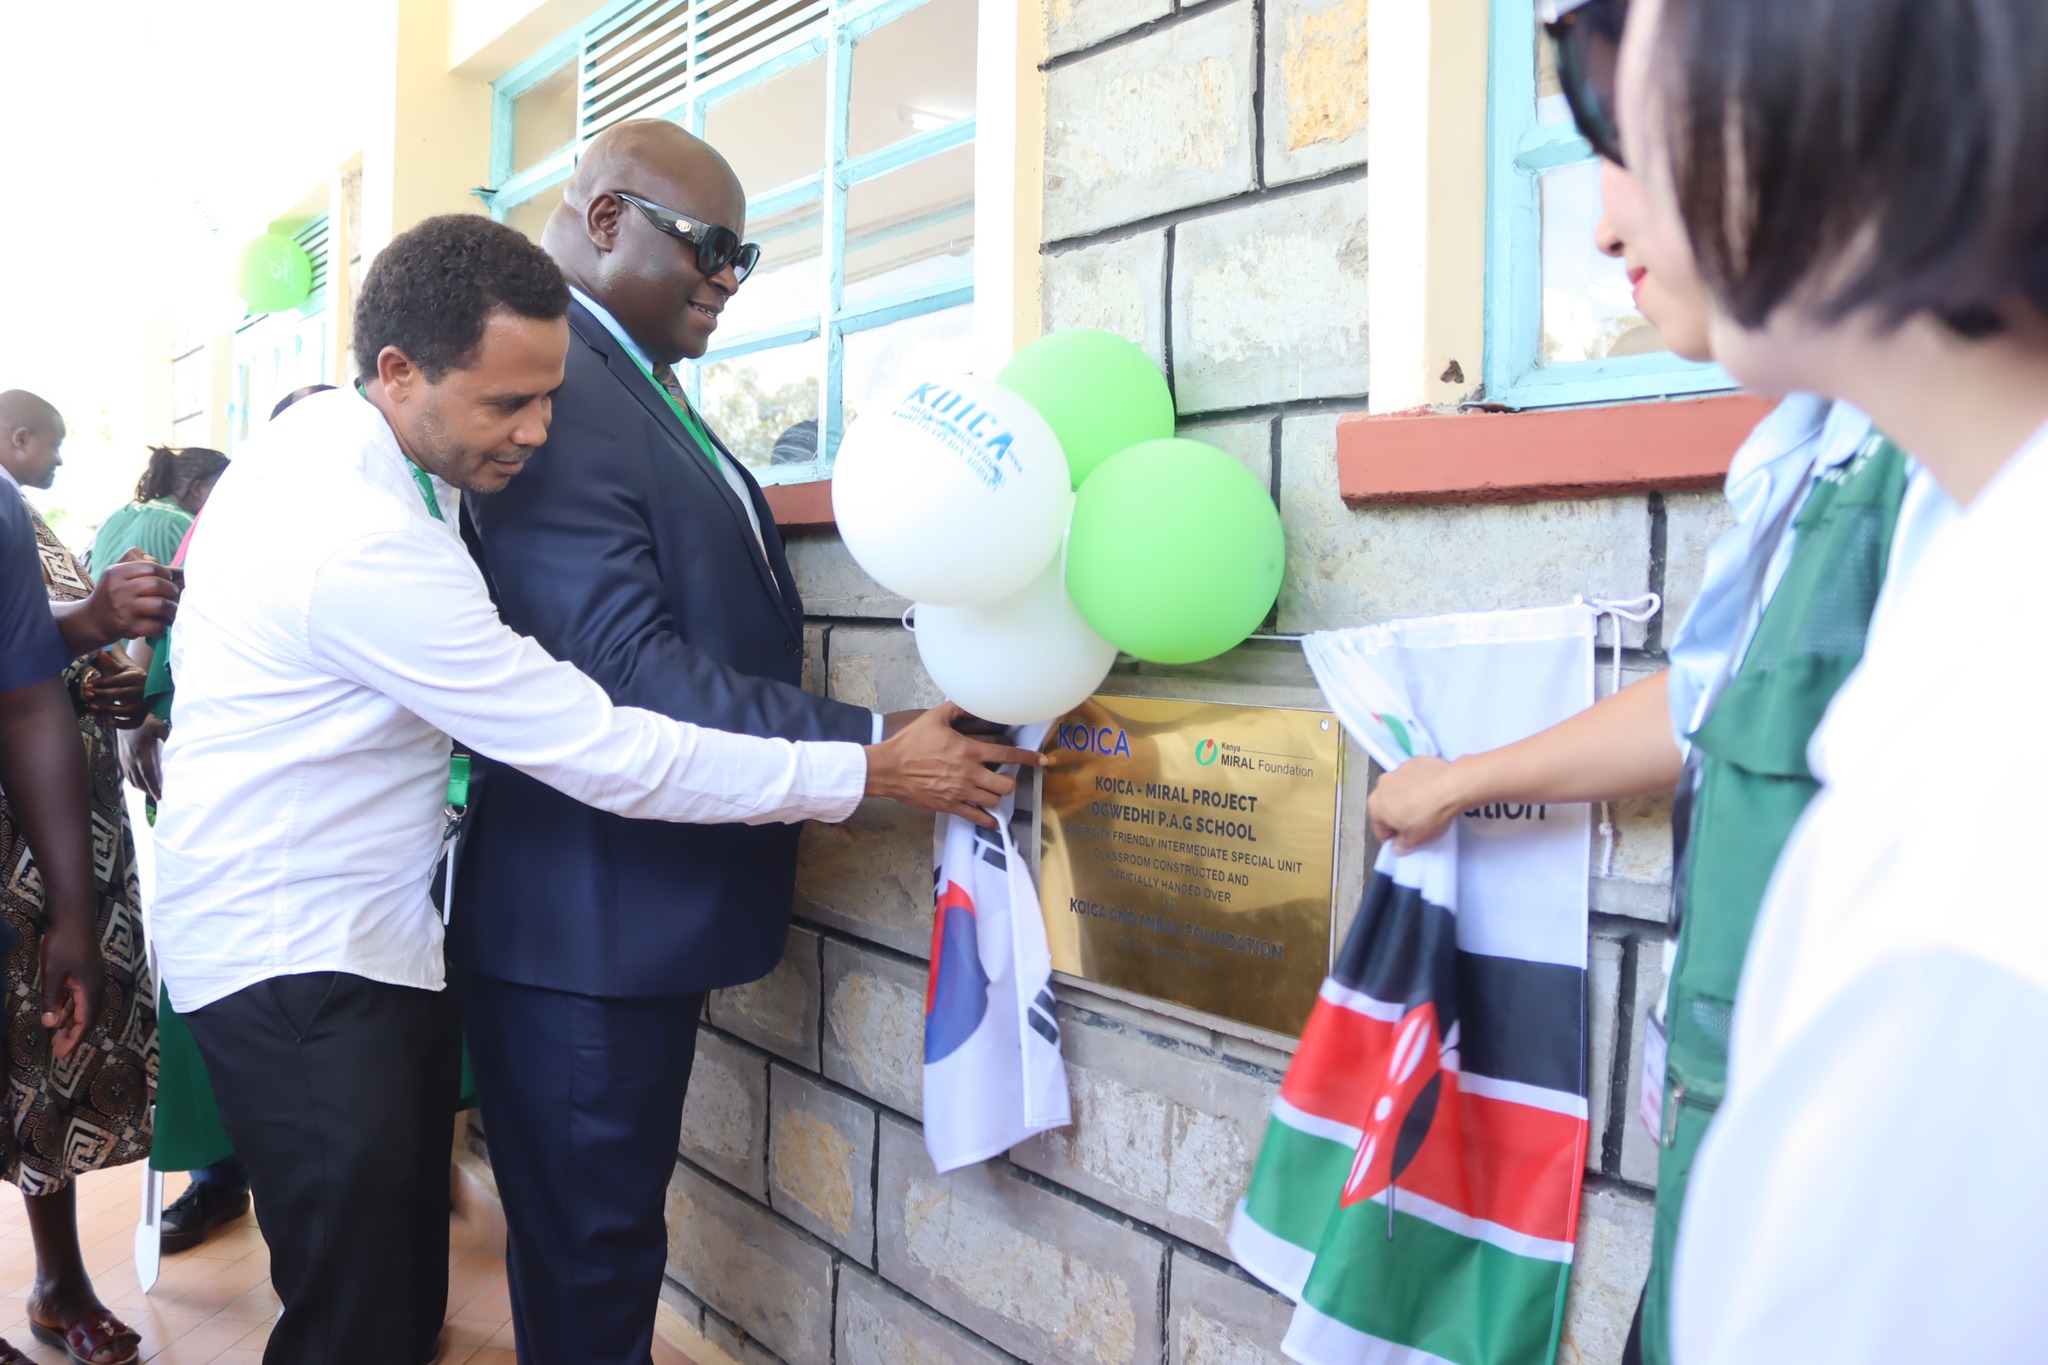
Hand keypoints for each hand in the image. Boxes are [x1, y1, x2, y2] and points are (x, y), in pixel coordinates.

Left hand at [39, 915, 102, 1059]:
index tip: (62, 1054)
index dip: (74, 1039)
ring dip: (72, 1023)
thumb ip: (52, 999)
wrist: (74, 918)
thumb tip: (50, 1024)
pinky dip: (71, 1009)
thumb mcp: (52, 973)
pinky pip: (81, 998)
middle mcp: (96, 987)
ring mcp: (93, 979)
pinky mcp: (88, 973)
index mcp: (90, 989)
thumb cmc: (63, 944)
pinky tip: (60, 1014)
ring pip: (85, 1008)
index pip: (85, 1021)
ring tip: (57, 1037)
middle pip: (88, 1018)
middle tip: (58, 1051)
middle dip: (74, 1035)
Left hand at [81, 649, 147, 728]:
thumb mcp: (122, 668)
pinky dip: (123, 724)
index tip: (86, 685)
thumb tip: (100, 652)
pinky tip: (109, 721)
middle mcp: (142, 691)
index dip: (100, 683)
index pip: (116, 680)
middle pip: (120, 694)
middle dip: (101, 695)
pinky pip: (134, 723)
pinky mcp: (143, 715)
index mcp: (136, 677)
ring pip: (126, 710)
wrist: (148, 686)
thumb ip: (110, 663)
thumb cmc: (130, 677)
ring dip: (108, 709)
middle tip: (87, 695)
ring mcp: (144, 704)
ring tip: (94, 706)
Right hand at [86, 550, 178, 641]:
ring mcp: (123, 610)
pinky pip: (157, 625)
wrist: (93, 621)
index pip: (150, 567)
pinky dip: (164, 625)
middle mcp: (117, 591)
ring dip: (172, 608)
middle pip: (157, 584)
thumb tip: (161, 563)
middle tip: (173, 593)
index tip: (168, 578)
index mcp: (115, 573)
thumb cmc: (112, 593)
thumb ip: (136, 560)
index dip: (165, 572)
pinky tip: (161, 622)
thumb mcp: (116, 571)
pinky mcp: (128, 628)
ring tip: (172, 608)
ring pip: (161, 605)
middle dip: (171, 589)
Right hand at [119, 714, 168, 801]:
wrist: (125, 714)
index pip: (147, 775)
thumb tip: (177, 747)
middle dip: (148, 790)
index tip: (159, 797)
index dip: (153, 787)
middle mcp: (130, 759)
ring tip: (150, 792)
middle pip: (139, 780)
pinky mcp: (121, 756)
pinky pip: (126, 773)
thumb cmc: (144, 719)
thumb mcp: (159, 725)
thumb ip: (168, 737)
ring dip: (140, 787)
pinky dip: (133, 780)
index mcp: (140, 753)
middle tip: (158, 798)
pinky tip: (139, 782)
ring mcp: (124, 758)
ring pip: (131, 778)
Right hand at [863, 701, 1046, 828]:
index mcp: (969, 751)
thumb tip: (973, 701)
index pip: (1007, 755)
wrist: (888, 768)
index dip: (1028, 758)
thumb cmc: (910, 742)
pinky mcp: (949, 806)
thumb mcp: (934, 718)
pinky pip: (976, 817)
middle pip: (1006, 784)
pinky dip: (987, 819)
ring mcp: (960, 792)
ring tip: (993, 791)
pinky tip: (991, 818)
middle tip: (1006, 777)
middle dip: (1011, 781)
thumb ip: (957, 708)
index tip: (1042, 761)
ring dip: (998, 796)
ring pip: (994, 800)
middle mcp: (969, 773)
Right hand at [1366, 755, 1467, 854]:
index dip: (1391, 837)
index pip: (1379, 827)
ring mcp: (1399, 770)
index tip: (1403, 841)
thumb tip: (1398, 845)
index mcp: (1376, 804)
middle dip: (1399, 815)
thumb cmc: (1429, 814)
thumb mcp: (1415, 840)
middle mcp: (1383, 784)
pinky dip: (1421, 784)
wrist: (1452, 787)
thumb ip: (1402, 845)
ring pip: (1401, 789)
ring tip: (1428, 806)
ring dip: (1409, 798)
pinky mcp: (1416, 761)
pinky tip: (1434, 792)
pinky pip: (1415, 777)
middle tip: (1416, 824)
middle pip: (1388, 805)